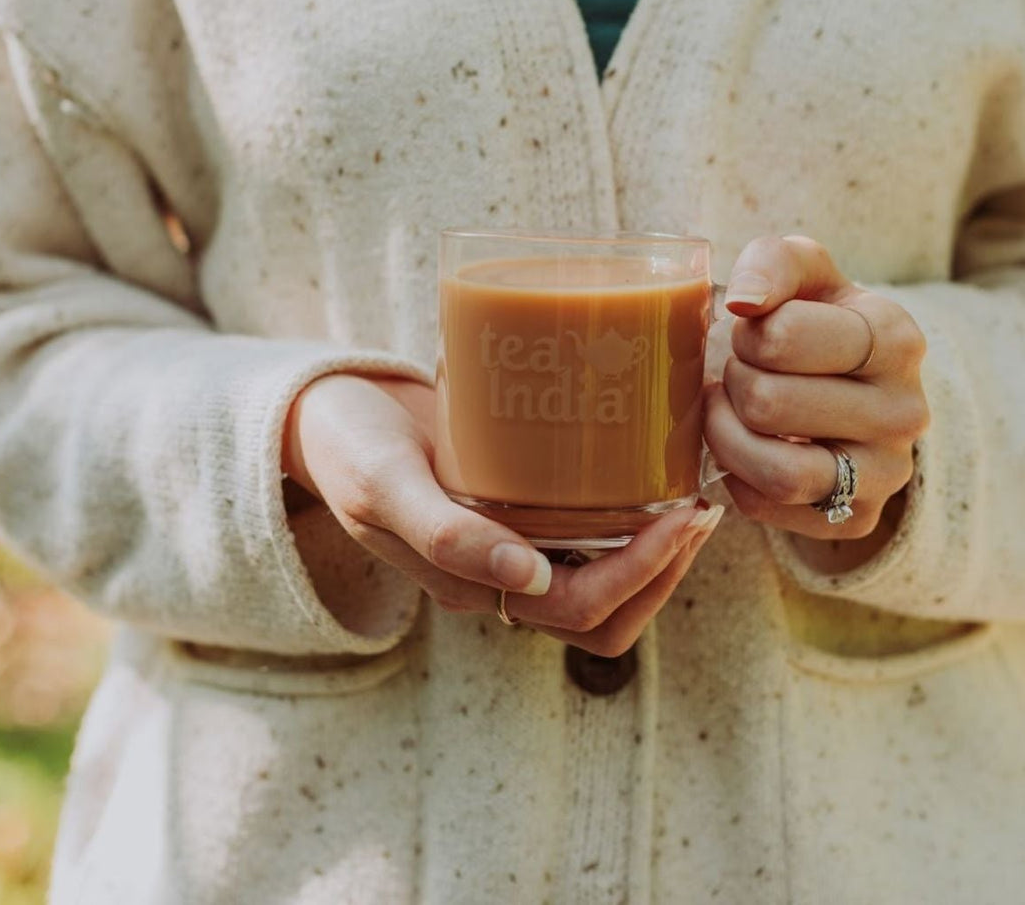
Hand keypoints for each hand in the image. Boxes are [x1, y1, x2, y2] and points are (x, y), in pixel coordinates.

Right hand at [283, 375, 722, 655]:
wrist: (324, 411)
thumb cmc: (348, 446)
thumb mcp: (384, 485)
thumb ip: (445, 536)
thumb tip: (529, 580)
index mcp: (471, 585)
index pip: (580, 609)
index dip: (641, 575)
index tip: (682, 515)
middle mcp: (501, 578)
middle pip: (605, 614)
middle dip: (664, 573)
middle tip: (700, 509)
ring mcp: (512, 547)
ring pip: (605, 586)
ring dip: (657, 557)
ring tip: (691, 499)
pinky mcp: (520, 509)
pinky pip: (589, 536)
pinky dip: (632, 518)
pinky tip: (655, 471)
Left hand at [705, 236, 928, 541]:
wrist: (856, 390)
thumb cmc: (819, 323)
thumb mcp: (805, 276)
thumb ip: (773, 262)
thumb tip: (745, 302)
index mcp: (896, 340)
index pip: (783, 337)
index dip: (748, 334)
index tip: (756, 333)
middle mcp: (905, 412)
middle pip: (768, 404)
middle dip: (736, 382)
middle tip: (742, 372)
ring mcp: (887, 473)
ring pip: (777, 473)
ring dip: (728, 437)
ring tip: (731, 410)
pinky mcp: (859, 518)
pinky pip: (769, 508)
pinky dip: (739, 477)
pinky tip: (747, 447)